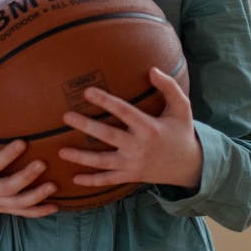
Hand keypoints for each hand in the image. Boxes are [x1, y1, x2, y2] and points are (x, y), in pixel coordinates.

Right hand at [0, 110, 57, 217]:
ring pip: (18, 204)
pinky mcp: (3, 207)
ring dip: (37, 197)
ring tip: (54, 186)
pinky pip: (22, 213)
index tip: (23, 142)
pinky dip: (38, 211)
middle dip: (26, 177)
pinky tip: (54, 206)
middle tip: (43, 163)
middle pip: (8, 188)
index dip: (7, 156)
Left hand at [58, 67, 202, 191]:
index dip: (105, 101)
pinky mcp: (130, 176)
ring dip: (81, 157)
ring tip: (61, 151)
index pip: (123, 111)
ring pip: (103, 162)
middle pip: (108, 136)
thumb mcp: (182, 107)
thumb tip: (152, 69)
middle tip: (66, 116)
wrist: (189, 166)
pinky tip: (75, 179)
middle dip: (86, 126)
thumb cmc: (182, 131)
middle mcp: (139, 147)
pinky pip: (108, 180)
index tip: (87, 92)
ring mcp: (133, 164)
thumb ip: (169, 86)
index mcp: (149, 127)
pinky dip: (92, 181)